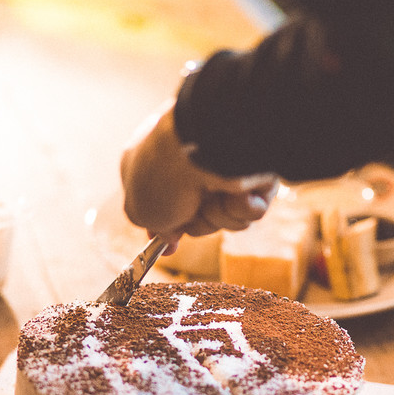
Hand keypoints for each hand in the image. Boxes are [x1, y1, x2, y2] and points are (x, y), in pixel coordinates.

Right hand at [120, 103, 277, 251]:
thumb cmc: (161, 175)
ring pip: (224, 217)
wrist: (202, 148)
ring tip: (207, 195)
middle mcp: (194, 160)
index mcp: (158, 158)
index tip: (171, 245)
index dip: (168, 226)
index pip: (165, 199)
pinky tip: (231, 193)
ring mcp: (225, 166)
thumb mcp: (138, 209)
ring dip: (215, 216)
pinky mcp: (255, 173)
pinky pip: (249, 211)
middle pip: (198, 216)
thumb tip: (166, 236)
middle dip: (196, 223)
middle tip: (189, 210)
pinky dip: (238, 209)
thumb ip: (148, 224)